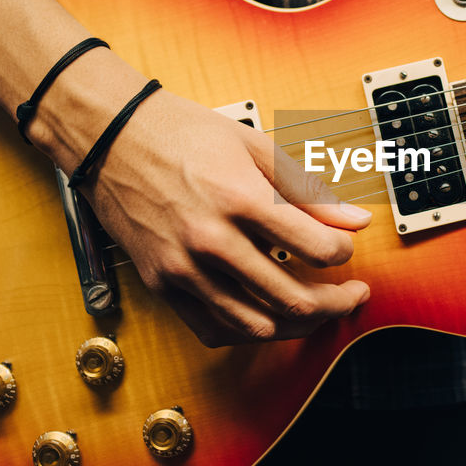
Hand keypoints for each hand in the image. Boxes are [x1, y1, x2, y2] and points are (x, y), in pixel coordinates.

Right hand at [82, 89, 371, 345]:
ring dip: (299, 323)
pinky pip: (215, 329)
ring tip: (317, 308)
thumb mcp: (255, 147)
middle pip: (294, 297)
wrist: (110, 137)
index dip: (344, 253)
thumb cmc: (182, 134)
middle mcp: (212, 240)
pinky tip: (269, 317)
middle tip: (351, 293)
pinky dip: (250, 330)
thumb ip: (308, 190)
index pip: (316, 248)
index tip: (346, 249)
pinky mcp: (163, 284)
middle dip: (336, 302)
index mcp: (240, 198)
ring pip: (258, 325)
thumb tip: (355, 221)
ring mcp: (184, 268)